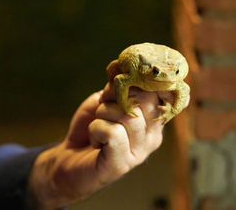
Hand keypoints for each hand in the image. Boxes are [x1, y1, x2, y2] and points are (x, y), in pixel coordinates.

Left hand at [28, 83, 172, 208]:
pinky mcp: (123, 164)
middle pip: (146, 99)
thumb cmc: (90, 127)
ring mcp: (141, 152)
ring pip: (129, 116)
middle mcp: (153, 135)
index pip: (167, 92)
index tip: (127, 75)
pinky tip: (95, 140)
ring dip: (104, 112)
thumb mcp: (106, 100)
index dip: (148, 79)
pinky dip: (97, 129)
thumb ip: (121, 88)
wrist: (68, 160)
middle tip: (103, 105)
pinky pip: (113, 133)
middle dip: (117, 94)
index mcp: (153, 118)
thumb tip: (127, 71)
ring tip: (98, 123)